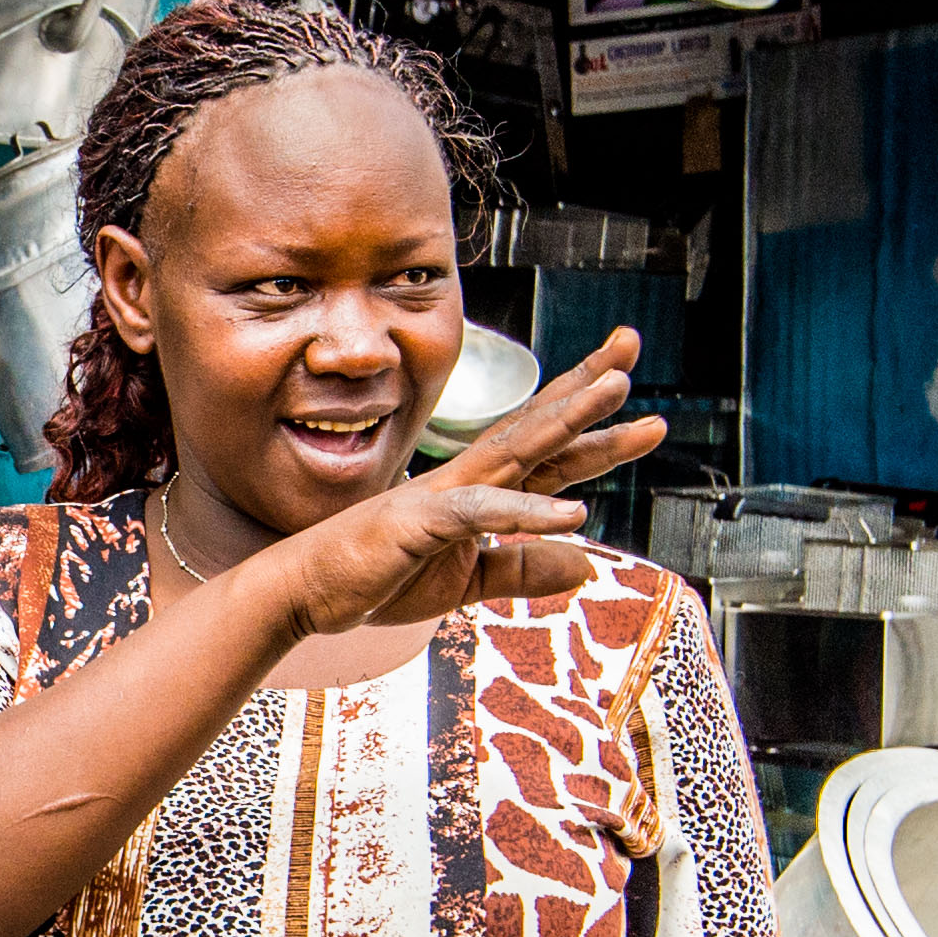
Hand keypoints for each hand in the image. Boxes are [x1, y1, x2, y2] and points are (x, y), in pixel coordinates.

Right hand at [268, 329, 667, 635]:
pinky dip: (526, 514)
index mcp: (478, 491)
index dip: (583, 411)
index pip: (540, 444)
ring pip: (516, 450)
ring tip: (615, 393)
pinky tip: (572, 515)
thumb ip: (523, 569)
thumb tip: (586, 564)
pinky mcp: (422, 524)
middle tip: (630, 347)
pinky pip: (481, 514)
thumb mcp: (466, 582)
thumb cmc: (376, 576)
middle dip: (586, 387)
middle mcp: (466, 481)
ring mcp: (443, 496)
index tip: (621, 376)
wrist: (306, 589)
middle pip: (537, 427)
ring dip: (567, 422)